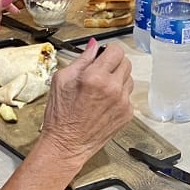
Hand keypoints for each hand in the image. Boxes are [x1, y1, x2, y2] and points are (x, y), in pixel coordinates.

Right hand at [39, 40, 133, 160]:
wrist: (67, 144)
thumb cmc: (60, 114)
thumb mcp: (62, 80)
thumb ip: (81, 60)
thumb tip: (93, 45)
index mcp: (96, 77)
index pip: (116, 51)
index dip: (109, 50)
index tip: (104, 54)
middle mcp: (113, 88)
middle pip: (126, 62)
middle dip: (114, 63)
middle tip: (100, 71)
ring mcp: (123, 102)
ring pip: (129, 78)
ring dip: (118, 79)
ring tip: (101, 89)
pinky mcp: (127, 114)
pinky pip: (128, 96)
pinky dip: (119, 95)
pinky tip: (104, 103)